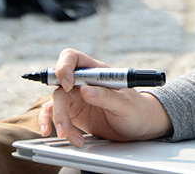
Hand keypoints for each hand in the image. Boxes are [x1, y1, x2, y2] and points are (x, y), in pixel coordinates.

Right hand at [37, 48, 172, 147]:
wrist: (139, 127)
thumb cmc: (137, 110)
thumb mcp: (125, 104)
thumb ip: (106, 96)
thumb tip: (85, 90)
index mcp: (97, 72)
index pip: (73, 58)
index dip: (65, 67)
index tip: (68, 84)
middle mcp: (83, 83)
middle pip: (60, 86)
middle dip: (60, 108)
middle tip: (64, 126)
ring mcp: (76, 98)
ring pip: (55, 104)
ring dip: (59, 121)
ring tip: (70, 136)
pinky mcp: (72, 113)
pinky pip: (55, 116)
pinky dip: (54, 126)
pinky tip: (64, 136)